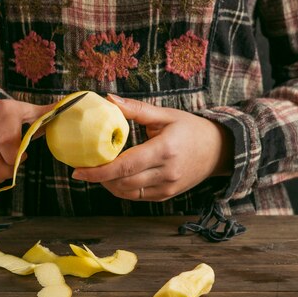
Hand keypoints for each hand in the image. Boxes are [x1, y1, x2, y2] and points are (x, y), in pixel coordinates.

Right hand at [0, 99, 53, 186]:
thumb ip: (49, 114)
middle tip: (12, 170)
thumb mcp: (29, 112)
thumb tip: (74, 107)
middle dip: (5, 172)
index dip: (16, 158)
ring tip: (1, 172)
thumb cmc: (10, 114)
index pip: (7, 142)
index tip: (23, 158)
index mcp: (3, 110)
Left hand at [72, 95, 233, 201]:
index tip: (78, 171)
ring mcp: (167, 187)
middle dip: (100, 178)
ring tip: (100, 172)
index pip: (125, 166)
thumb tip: (108, 99)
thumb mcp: (166, 115)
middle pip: (123, 182)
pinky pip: (137, 196)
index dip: (99, 171)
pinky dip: (122, 189)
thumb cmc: (191, 129)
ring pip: (128, 192)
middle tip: (85, 168)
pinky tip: (116, 177)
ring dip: (109, 184)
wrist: (219, 150)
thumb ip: (136, 109)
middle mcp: (166, 172)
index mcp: (165, 150)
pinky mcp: (166, 195)